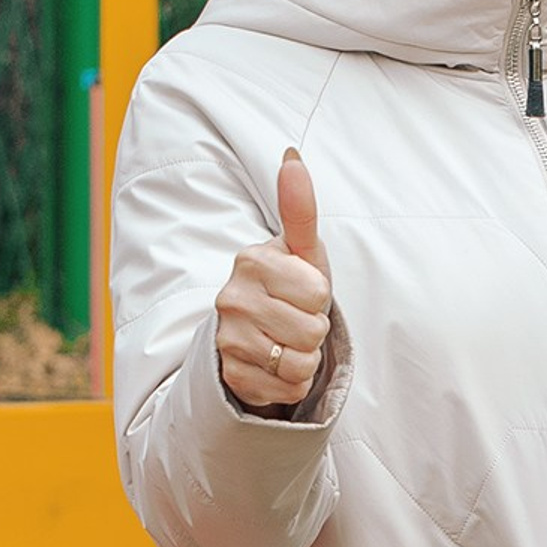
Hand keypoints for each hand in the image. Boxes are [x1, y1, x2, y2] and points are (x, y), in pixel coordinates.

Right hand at [215, 149, 332, 413]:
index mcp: (250, 261)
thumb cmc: (289, 286)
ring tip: (286, 342)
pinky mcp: (232, 377)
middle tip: (293, 319)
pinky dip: (291, 383)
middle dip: (314, 330)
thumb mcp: (301, 250)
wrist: (259, 334)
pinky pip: (286, 389)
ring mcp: (228, 340)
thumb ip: (299, 209)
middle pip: (312, 330)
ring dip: (304, 358)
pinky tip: (275, 366)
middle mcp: (231, 299)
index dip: (319, 296)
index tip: (300, 291)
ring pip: (299, 363)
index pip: (317, 291)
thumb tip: (291, 157)